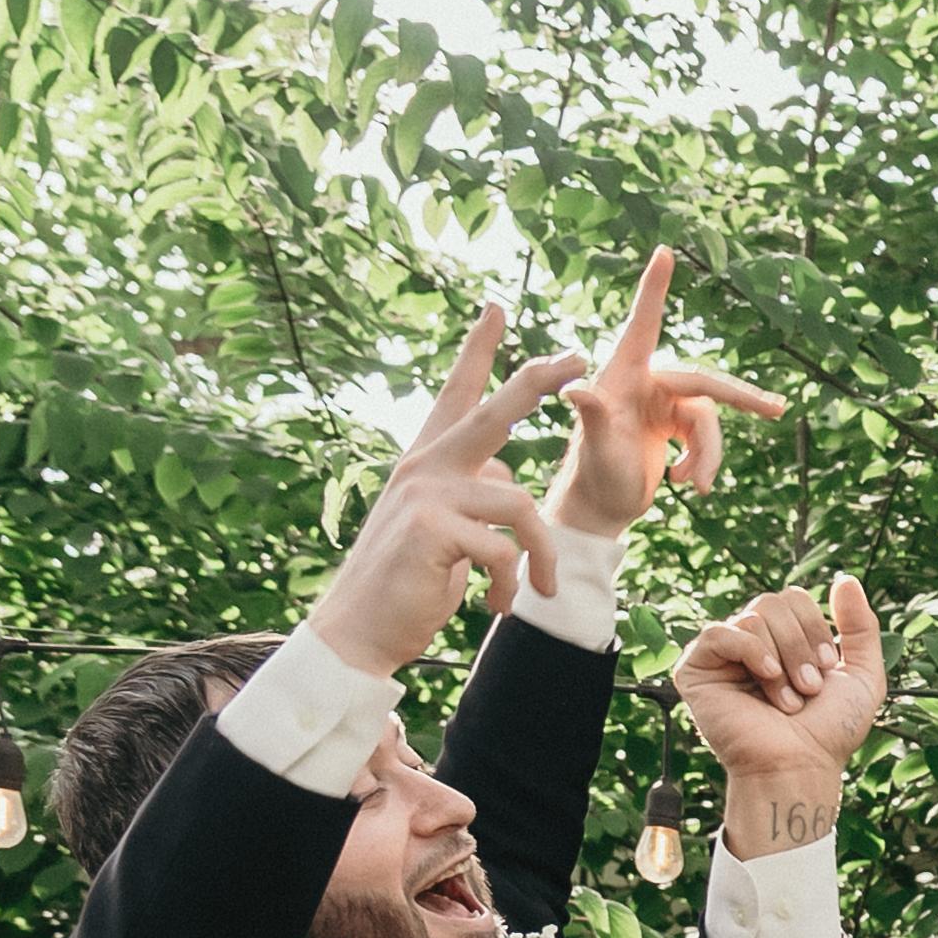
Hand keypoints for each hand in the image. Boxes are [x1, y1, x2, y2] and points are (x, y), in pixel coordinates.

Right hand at [303, 306, 589, 684]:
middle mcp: (424, 466)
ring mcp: (426, 494)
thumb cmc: (409, 583)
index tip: (497, 309)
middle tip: (575, 359)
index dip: (477, 352)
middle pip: (491, 414)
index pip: (456, 396)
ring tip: (534, 590)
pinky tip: (495, 606)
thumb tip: (506, 476)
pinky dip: (512, 583)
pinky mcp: (432, 528)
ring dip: (540, 557)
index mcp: (427, 463)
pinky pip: (505, 548)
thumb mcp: (448, 531)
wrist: (362, 629)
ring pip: (521, 504)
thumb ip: (473, 496)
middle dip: (535, 383)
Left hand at [550, 247, 783, 541]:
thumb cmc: (593, 475)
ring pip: (708, 419)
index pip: (644, 324)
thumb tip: (575, 390)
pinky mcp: (671, 426)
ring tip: (697, 486)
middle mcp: (645, 383)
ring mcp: (660, 405)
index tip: (664, 251)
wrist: (600, 509)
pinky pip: (704, 436)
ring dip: (709, 454)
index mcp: (625, 375)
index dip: (655, 288)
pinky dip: (704, 462)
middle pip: (704, 384)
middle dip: (741, 399)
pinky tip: (689, 484)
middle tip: (777, 410)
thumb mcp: (597, 447)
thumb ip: (592, 415)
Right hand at [677, 575, 887, 848]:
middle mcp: (751, 643)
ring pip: (753, 615)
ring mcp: (723, 656)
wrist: (800, 765)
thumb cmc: (829, 731)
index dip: (816, 629)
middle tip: (809, 687)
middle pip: (773, 601)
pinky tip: (765, 676)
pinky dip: (751, 651)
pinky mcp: (696, 669)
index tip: (828, 670)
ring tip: (788, 699)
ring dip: (782, 658)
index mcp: (783, 641)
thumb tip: (844, 578)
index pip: (794, 598)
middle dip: (800, 644)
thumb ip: (860, 626)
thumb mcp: (863, 675)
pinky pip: (720, 632)